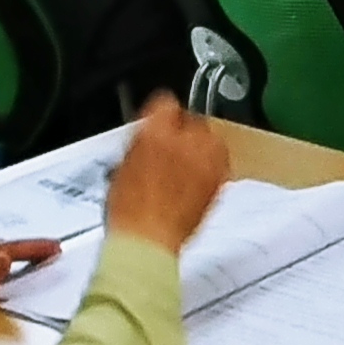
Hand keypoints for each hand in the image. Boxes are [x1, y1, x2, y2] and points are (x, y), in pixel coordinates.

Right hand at [100, 95, 230, 253]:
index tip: (160, 123)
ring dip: (201, 147)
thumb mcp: (122, 165)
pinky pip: (220, 162)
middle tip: (172, 149)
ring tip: (186, 166)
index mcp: (156, 131)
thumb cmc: (129, 211)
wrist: (148, 242)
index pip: (165, 102)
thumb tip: (152, 133)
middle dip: (184, 131)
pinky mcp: (220, 180)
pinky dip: (211, 167)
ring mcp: (208, 159)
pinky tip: (195, 182)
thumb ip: (142, 141)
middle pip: (193, 120)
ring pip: (211, 139)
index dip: (160, 115)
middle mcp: (188, 140)